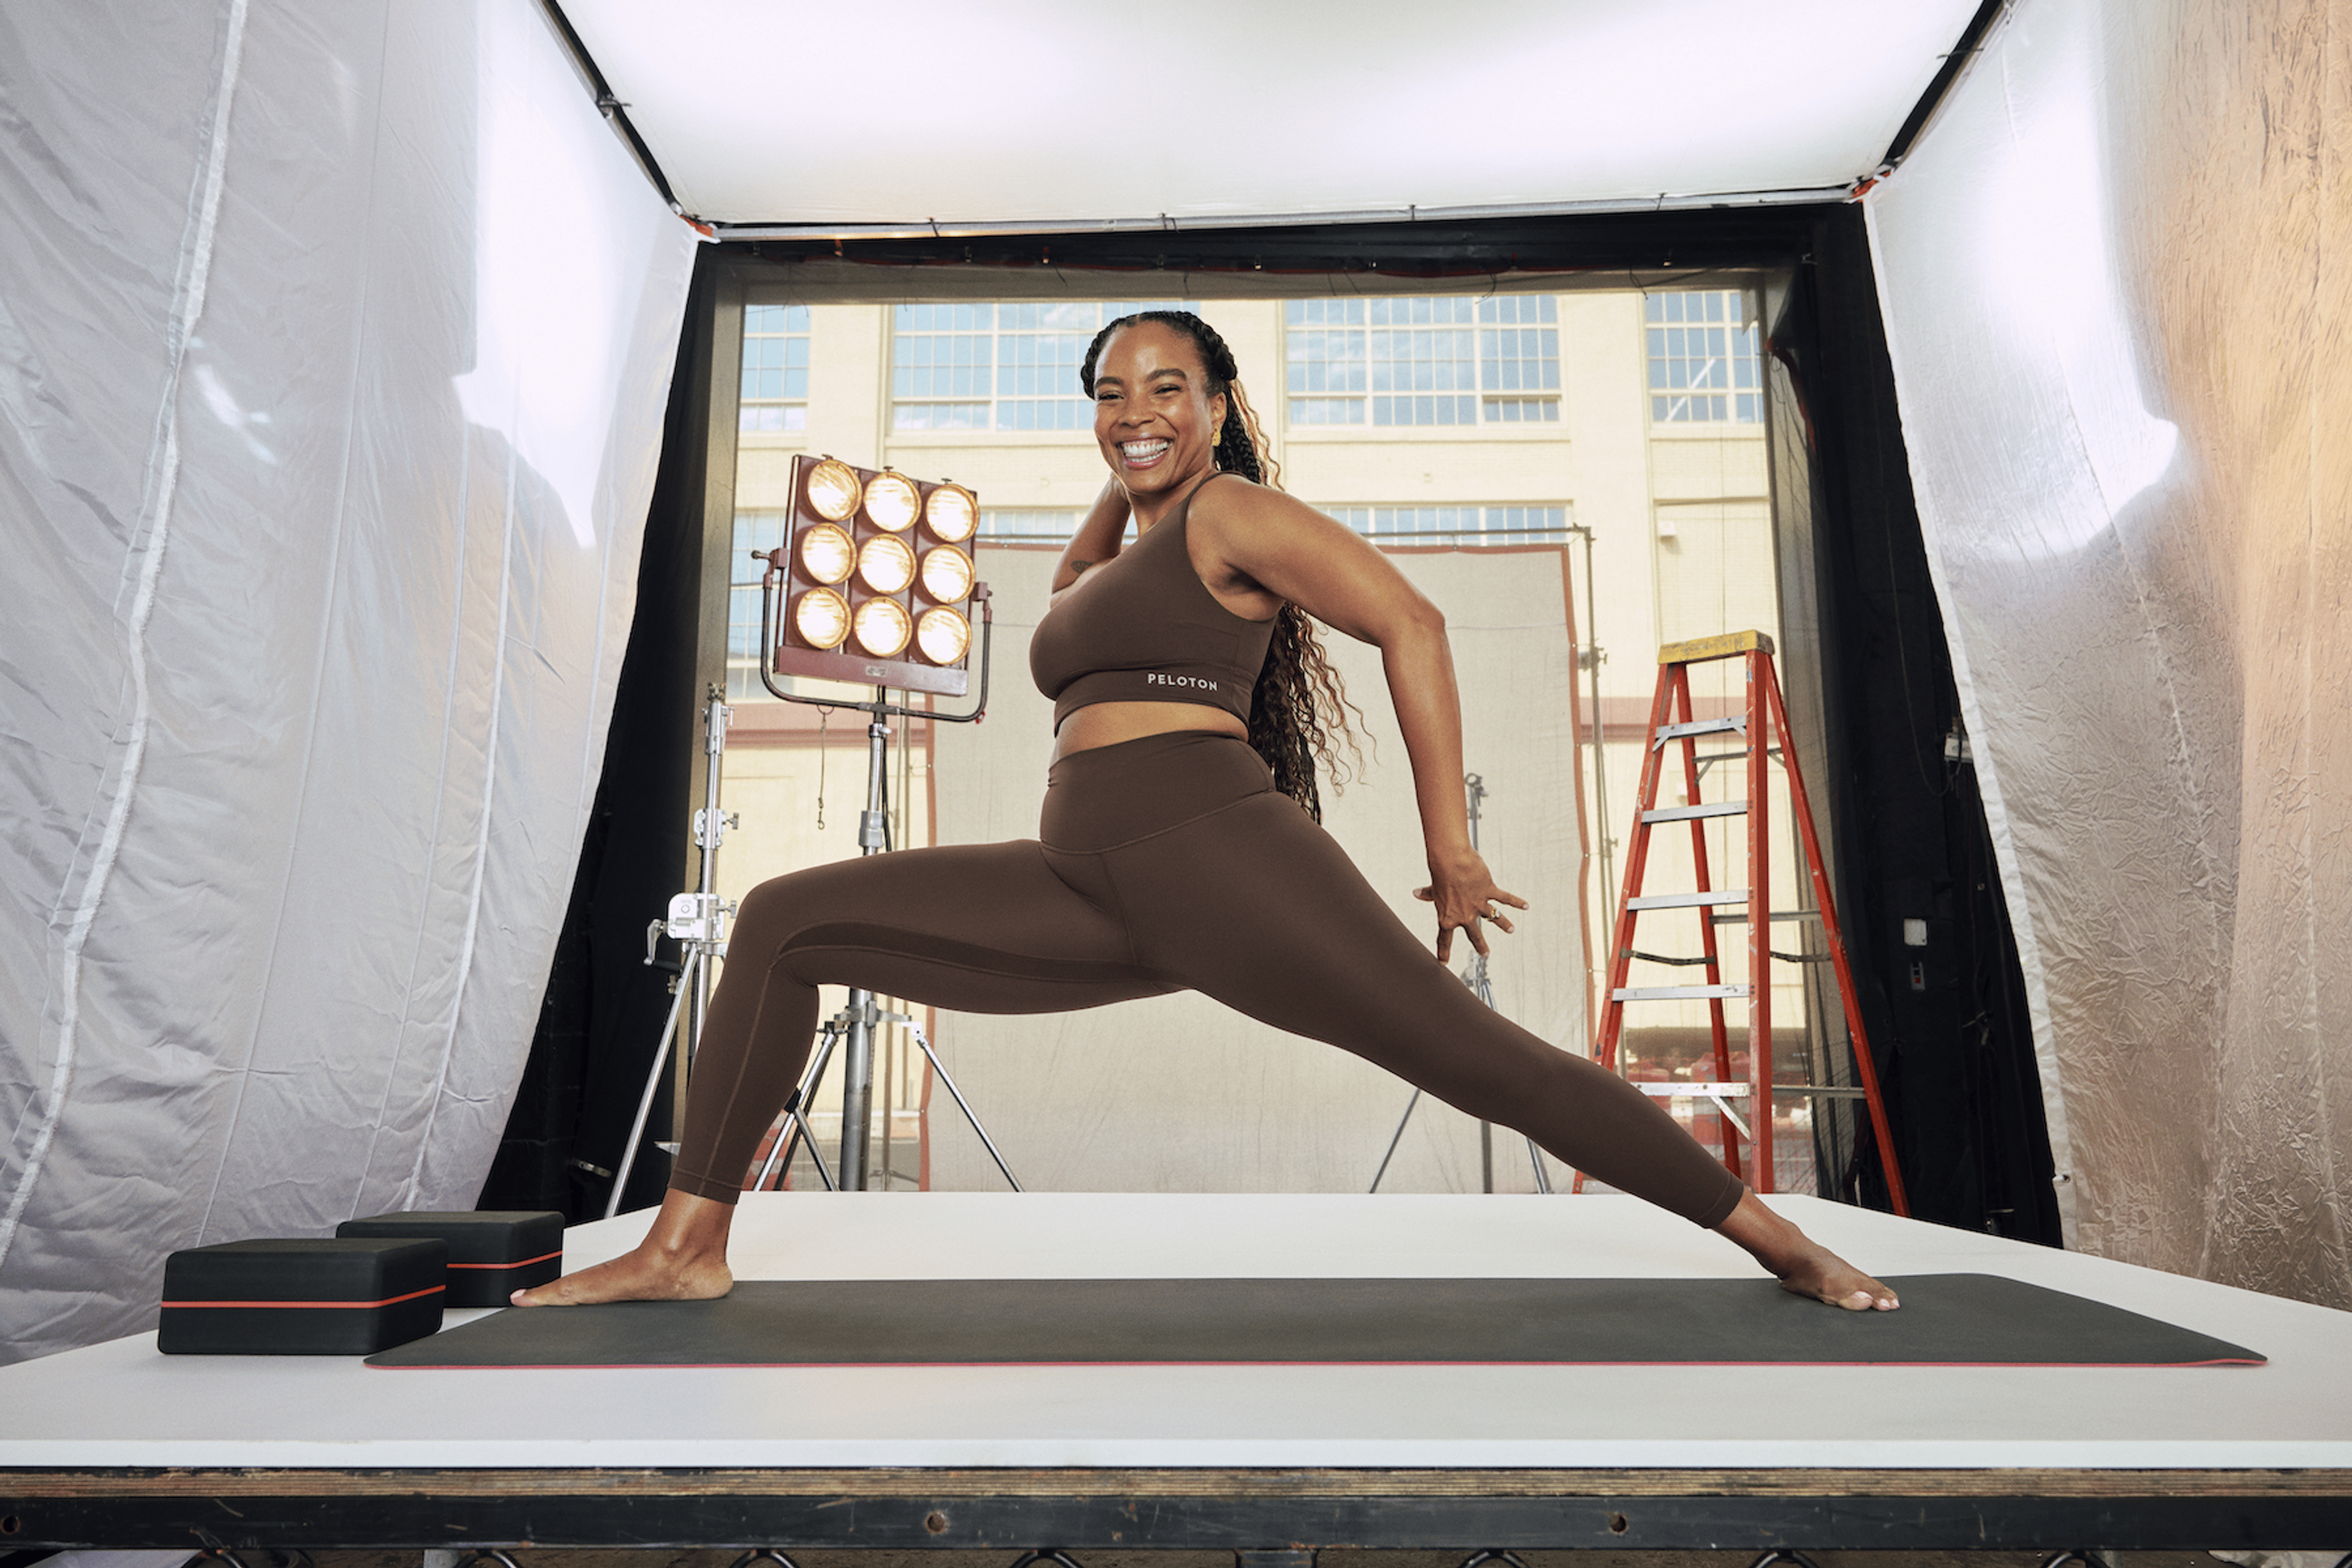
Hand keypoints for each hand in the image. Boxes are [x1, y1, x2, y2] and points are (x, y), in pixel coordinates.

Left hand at [1413, 851, 1529, 961]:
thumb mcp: (1433, 888)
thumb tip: (1416, 893)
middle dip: (1481, 946)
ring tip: (1511, 930)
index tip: (1443, 963)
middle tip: (1485, 954)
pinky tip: (1525, 905)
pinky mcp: (1489, 891)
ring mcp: (1479, 905)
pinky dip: (1516, 902)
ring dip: (1504, 925)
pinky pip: (1505, 899)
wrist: (1451, 862)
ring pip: (1494, 918)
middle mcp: (1465, 915)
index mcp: (1447, 917)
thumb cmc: (1439, 874)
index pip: (1444, 939)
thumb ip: (1427, 894)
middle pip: (1474, 934)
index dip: (1443, 952)